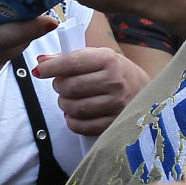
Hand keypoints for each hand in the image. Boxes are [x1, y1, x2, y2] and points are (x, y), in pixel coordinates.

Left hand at [33, 46, 147, 134]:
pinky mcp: (114, 124)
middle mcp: (115, 82)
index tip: (39, 70)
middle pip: (70, 87)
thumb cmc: (115, 72)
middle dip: (59, 86)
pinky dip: (71, 121)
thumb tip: (41, 61)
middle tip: (61, 85)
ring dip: (64, 104)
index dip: (51, 67)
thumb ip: (69, 58)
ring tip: (69, 99)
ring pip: (73, 107)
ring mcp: (116, 105)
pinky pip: (81, 126)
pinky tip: (74, 114)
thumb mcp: (98, 58)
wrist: (146, 92)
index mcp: (109, 60)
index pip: (72, 63)